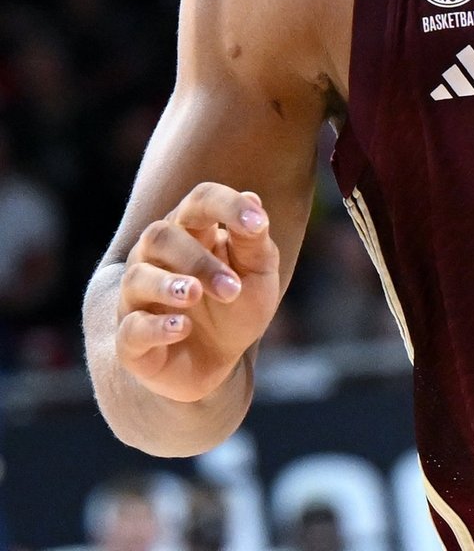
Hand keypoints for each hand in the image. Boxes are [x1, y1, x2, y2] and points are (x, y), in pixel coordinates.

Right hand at [115, 184, 280, 402]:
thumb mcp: (258, 273)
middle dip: (197, 260)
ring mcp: (137, 298)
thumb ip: (253, 241)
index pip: (199, 201)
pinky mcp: (130, 339)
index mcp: (191, 233)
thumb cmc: (237, 305)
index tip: (258, 223)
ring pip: (137, 278)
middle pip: (160, 237)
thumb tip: (251, 198)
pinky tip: (181, 328)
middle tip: (231, 288)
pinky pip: (131, 328)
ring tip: (194, 294)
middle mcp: (155, 259)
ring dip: (168, 286)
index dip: (226, 204)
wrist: (220, 361)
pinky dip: (156, 327)